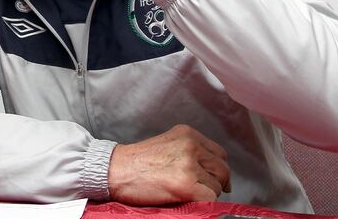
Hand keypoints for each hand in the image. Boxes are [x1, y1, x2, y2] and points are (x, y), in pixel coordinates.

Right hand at [108, 124, 230, 205]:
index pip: (219, 153)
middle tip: (201, 190)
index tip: (211, 178)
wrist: (115, 170)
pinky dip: (202, 202)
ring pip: (217, 185)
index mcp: (187, 134)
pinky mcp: (186, 185)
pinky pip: (210, 198)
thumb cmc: (136, 162)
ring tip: (187, 193)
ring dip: (207, 192)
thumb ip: (189, 151)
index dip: (217, 168)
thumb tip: (214, 174)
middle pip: (222, 168)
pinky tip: (185, 199)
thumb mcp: (167, 144)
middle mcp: (191, 146)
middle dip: (216, 182)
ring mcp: (189, 165)